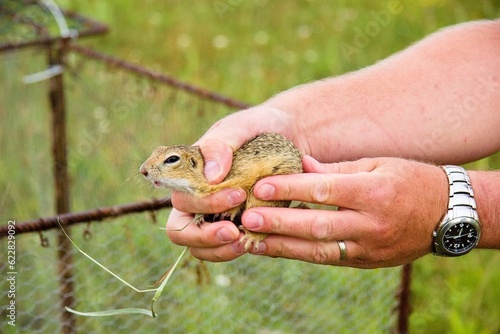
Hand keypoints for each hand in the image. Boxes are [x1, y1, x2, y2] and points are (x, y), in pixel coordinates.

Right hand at [167, 105, 301, 260]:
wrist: (291, 135)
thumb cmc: (260, 128)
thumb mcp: (241, 127)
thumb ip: (220, 144)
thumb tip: (210, 176)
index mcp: (191, 175)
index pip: (180, 199)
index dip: (204, 204)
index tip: (238, 194)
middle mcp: (197, 198)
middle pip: (181, 229)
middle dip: (205, 234)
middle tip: (234, 230)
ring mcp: (215, 216)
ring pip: (198, 247)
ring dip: (217, 250)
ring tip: (243, 243)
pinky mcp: (236, 227)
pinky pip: (223, 250)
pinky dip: (233, 252)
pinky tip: (253, 244)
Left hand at [240, 156, 447, 267]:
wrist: (446, 215)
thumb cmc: (409, 180)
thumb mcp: (376, 164)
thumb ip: (336, 169)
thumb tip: (299, 165)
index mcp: (376, 192)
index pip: (325, 190)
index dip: (291, 188)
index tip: (261, 186)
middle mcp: (372, 223)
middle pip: (318, 225)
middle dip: (280, 222)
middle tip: (247, 217)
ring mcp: (370, 247)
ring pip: (319, 250)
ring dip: (282, 246)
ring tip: (252, 240)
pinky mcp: (366, 261)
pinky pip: (327, 259)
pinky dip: (298, 253)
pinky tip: (275, 248)